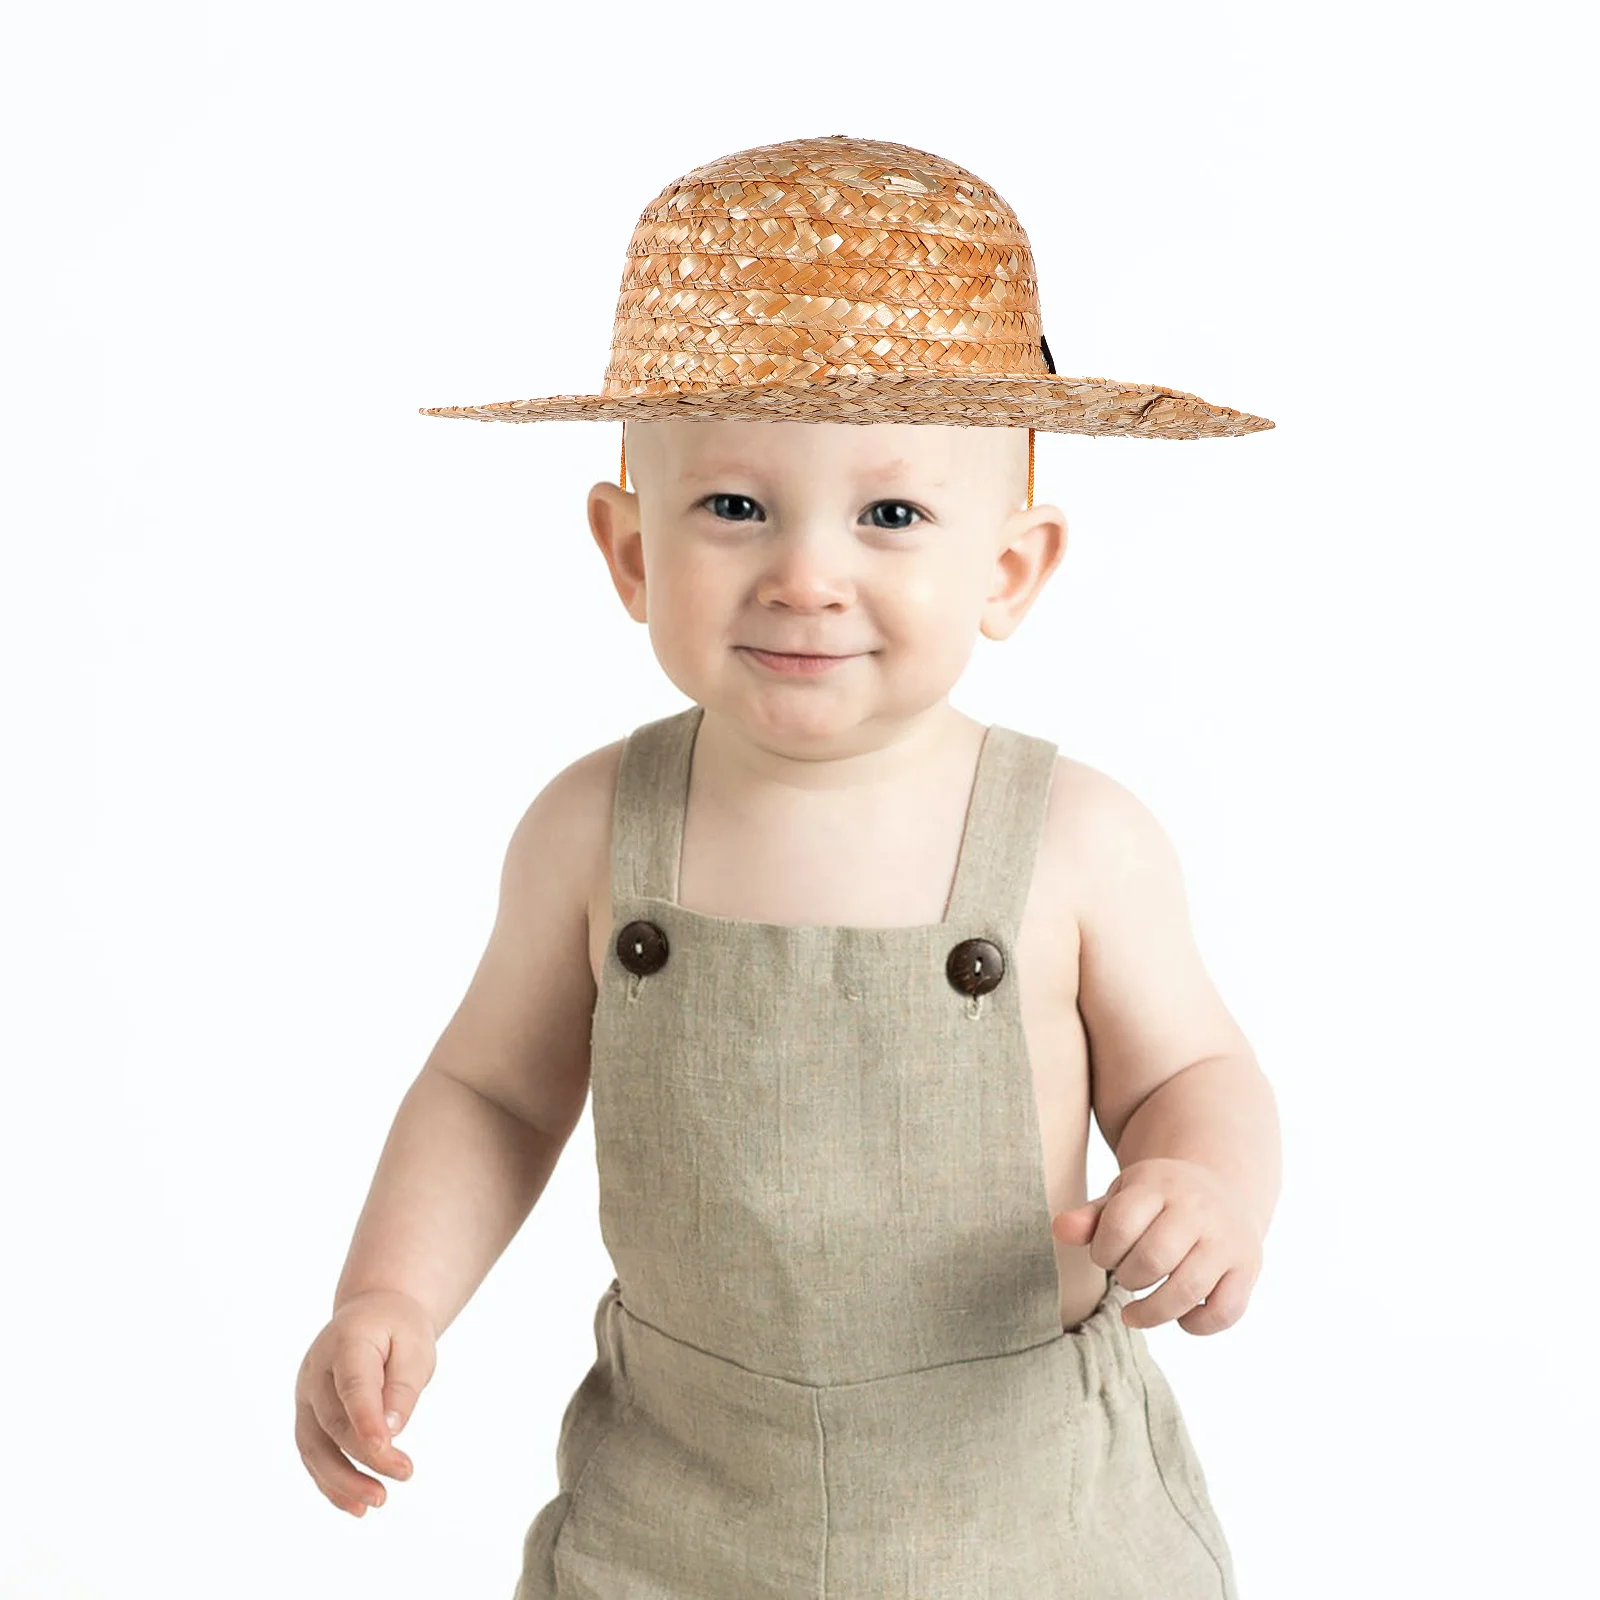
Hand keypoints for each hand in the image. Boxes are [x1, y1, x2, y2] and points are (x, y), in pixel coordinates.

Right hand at [294, 1289, 436, 1515]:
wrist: (371, 1314)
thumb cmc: (397, 1329)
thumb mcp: (416, 1344)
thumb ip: (403, 1385)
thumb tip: (392, 1431)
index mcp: (346, 1342)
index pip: (353, 1385)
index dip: (365, 1419)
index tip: (386, 1447)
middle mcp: (316, 1372)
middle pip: (335, 1421)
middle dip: (368, 1454)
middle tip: (406, 1472)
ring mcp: (306, 1396)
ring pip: (315, 1447)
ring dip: (343, 1480)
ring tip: (378, 1501)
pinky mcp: (307, 1417)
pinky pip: (313, 1455)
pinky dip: (331, 1483)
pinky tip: (356, 1506)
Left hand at [1051, 1158, 1261, 1334]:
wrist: (1220, 1187)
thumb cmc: (1158, 1199)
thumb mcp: (1123, 1195)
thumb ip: (1091, 1216)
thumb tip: (1059, 1230)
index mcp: (1160, 1184)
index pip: (1120, 1225)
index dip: (1103, 1251)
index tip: (1105, 1256)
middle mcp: (1198, 1210)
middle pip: (1153, 1258)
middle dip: (1128, 1279)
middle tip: (1125, 1279)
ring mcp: (1226, 1240)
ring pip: (1188, 1288)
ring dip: (1153, 1312)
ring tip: (1134, 1314)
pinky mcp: (1247, 1269)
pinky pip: (1224, 1310)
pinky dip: (1196, 1324)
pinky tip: (1179, 1317)